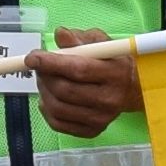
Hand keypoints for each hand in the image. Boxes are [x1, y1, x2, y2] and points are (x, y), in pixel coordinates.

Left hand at [29, 30, 143, 139]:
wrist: (133, 89)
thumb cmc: (113, 62)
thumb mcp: (101, 43)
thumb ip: (80, 38)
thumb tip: (60, 34)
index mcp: (115, 72)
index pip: (78, 69)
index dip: (51, 63)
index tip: (32, 57)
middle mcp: (110, 98)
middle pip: (65, 90)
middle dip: (44, 76)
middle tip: (38, 66)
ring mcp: (102, 118)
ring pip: (58, 108)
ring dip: (43, 91)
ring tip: (45, 79)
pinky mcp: (93, 130)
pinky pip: (59, 124)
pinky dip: (46, 110)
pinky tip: (49, 97)